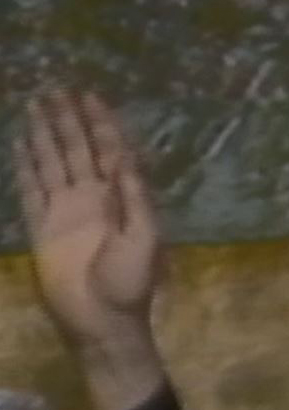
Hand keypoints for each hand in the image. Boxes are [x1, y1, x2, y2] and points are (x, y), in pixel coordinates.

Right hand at [14, 89, 161, 351]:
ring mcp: (66, 209)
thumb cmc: (130, 281)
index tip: (91, 96)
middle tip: (58, 89)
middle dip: (71, 120)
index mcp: (123, 197)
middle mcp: (94, 196)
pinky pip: (31, 187)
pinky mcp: (42, 224)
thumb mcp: (144, 236)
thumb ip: (134, 196)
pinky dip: (27, 163)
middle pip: (80, 149)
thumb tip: (123, 156)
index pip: (111, 150)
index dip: (102, 124)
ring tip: (37, 103)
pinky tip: (22, 140)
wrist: (102, 320)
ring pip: (54, 161)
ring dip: (47, 133)